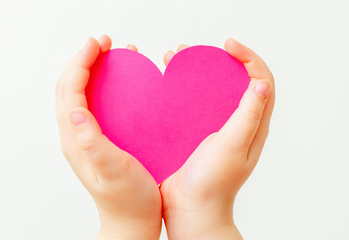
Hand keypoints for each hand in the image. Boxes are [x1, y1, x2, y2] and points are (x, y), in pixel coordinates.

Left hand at [55, 35, 161, 239]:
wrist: (132, 220)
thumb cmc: (128, 200)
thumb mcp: (112, 173)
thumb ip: (93, 144)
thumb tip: (76, 113)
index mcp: (76, 140)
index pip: (69, 90)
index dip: (80, 63)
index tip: (98, 44)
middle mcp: (77, 135)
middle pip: (70, 87)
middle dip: (83, 59)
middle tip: (103, 42)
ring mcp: (87, 136)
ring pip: (82, 93)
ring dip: (92, 69)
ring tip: (111, 54)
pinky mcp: (101, 139)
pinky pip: (96, 104)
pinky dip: (104, 85)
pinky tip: (122, 81)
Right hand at [160, 39, 274, 239]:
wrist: (190, 208)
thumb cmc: (213, 183)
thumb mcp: (234, 147)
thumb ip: (249, 116)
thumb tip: (262, 83)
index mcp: (253, 126)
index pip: (261, 81)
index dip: (249, 58)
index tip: (227, 46)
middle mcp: (238, 124)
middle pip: (237, 81)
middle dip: (220, 59)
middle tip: (196, 49)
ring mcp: (217, 128)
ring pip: (213, 90)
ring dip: (198, 71)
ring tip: (175, 57)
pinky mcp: (197, 133)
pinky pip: (195, 105)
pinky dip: (184, 89)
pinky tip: (166, 83)